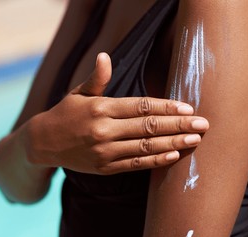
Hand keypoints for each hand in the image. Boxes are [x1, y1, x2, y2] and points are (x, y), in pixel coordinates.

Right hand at [24, 53, 208, 174]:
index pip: (141, 106)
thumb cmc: (65, 114)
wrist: (44, 143)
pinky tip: (173, 156)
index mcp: (100, 108)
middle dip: (178, 125)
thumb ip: (96, 79)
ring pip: (145, 147)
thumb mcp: (78, 93)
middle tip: (203, 125)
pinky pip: (134, 165)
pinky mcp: (104, 167)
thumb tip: (105, 57)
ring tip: (195, 140)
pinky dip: (155, 161)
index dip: (167, 106)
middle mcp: (104, 130)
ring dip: (173, 143)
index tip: (188, 108)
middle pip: (148, 127)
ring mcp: (104, 151)